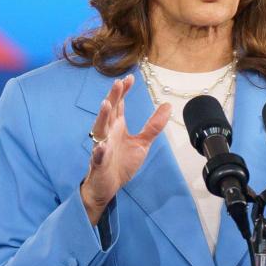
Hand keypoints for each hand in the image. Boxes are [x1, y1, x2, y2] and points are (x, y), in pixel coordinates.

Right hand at [80, 75, 169, 223]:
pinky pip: (98, 156)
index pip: (119, 105)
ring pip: (100, 130)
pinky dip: (99, 151)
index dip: (123, 91)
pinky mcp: (98, 163)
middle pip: (109, 112)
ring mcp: (101, 147)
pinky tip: (102, 147)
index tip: (130, 78)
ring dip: (102, 117)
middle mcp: (107, 133)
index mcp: (117, 127)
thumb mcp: (142, 143)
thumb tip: (167, 106)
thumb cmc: (121, 163)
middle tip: (118, 83)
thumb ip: (153, 126)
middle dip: (113, 97)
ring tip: (106, 105)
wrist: (107, 187)